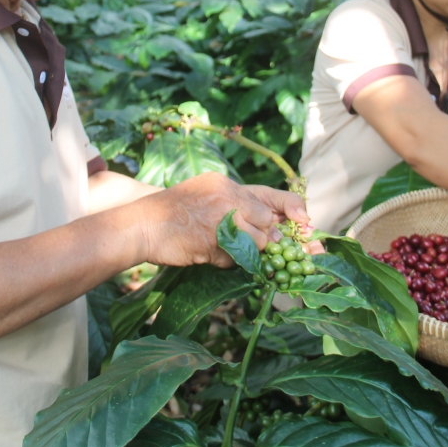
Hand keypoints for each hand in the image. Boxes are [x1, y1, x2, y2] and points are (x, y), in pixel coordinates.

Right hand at [139, 172, 310, 267]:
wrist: (141, 224)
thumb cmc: (172, 211)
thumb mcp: (205, 193)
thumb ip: (234, 203)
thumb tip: (270, 223)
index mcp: (226, 184)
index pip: (270, 195)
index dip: (292, 209)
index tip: (305, 221)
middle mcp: (226, 198)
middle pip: (266, 223)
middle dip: (267, 238)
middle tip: (259, 246)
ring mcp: (219, 220)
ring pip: (254, 243)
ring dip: (246, 252)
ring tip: (223, 248)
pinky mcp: (211, 243)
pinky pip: (234, 258)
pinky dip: (227, 261)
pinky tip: (208, 253)